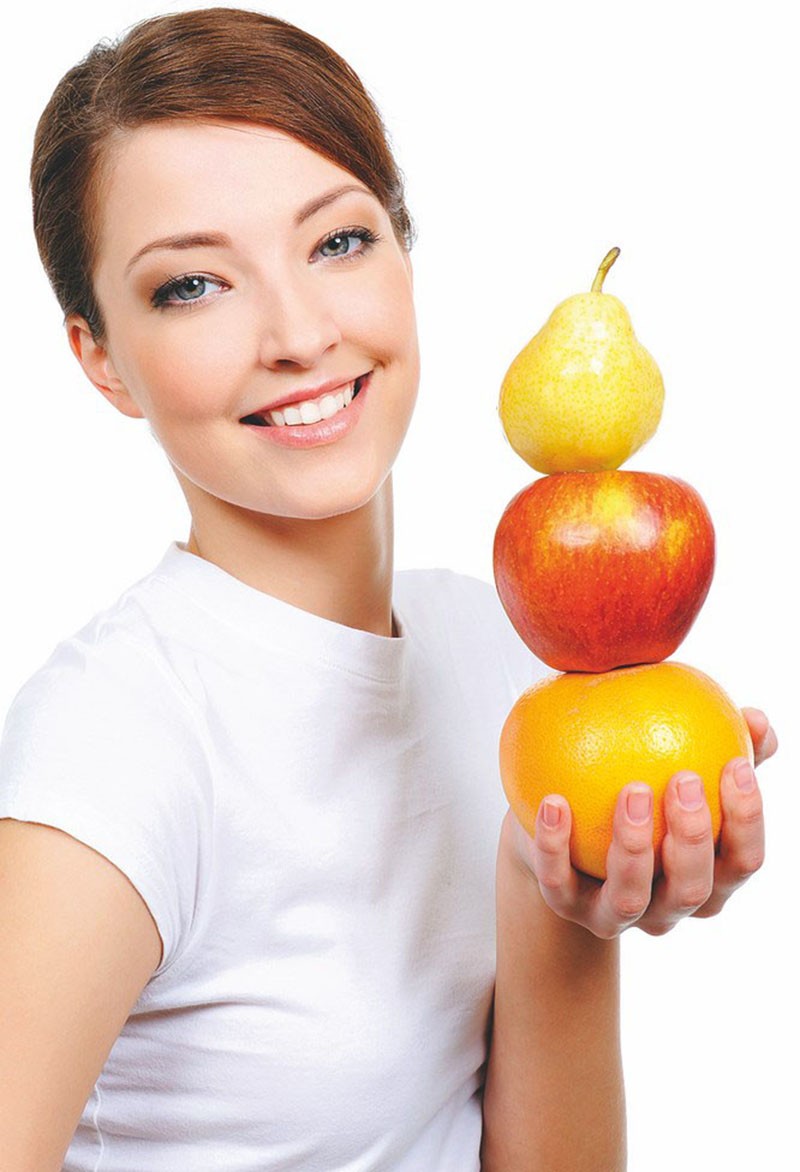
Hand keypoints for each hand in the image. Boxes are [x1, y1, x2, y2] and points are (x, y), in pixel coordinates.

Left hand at [507, 707, 777, 938]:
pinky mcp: (566, 908)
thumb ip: (720, 747)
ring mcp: (616, 915)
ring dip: (633, 844)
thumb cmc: (641, 795)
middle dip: (693, 836)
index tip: (735, 764)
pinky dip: (555, 845)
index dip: (746, 820)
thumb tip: (756, 718)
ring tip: (633, 790)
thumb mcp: (678, 773)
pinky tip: (554, 801)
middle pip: (692, 888)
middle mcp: (668, 906)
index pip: (742, 860)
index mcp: (707, 878)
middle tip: (685, 778)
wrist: (567, 839)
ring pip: (631, 896)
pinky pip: (558, 881)